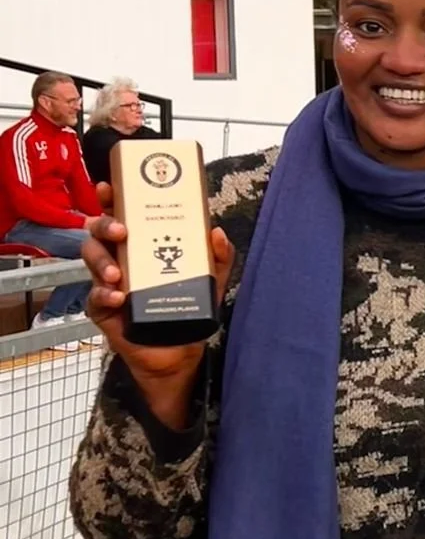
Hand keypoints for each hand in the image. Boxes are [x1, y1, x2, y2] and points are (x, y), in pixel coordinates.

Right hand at [83, 189, 234, 426]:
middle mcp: (121, 257)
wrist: (180, 350)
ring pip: (91, 259)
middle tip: (122, 231)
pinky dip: (104, 294)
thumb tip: (217, 233)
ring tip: (118, 273)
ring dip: (101, 262)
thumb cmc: (189, 304)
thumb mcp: (211, 278)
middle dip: (104, 225)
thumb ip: (219, 256)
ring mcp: (109, 281)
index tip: (109, 187)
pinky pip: (95, 297)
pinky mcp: (104, 309)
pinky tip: (118, 296)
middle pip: (98, 230)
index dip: (110, 198)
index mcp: (142, 242)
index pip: (121, 213)